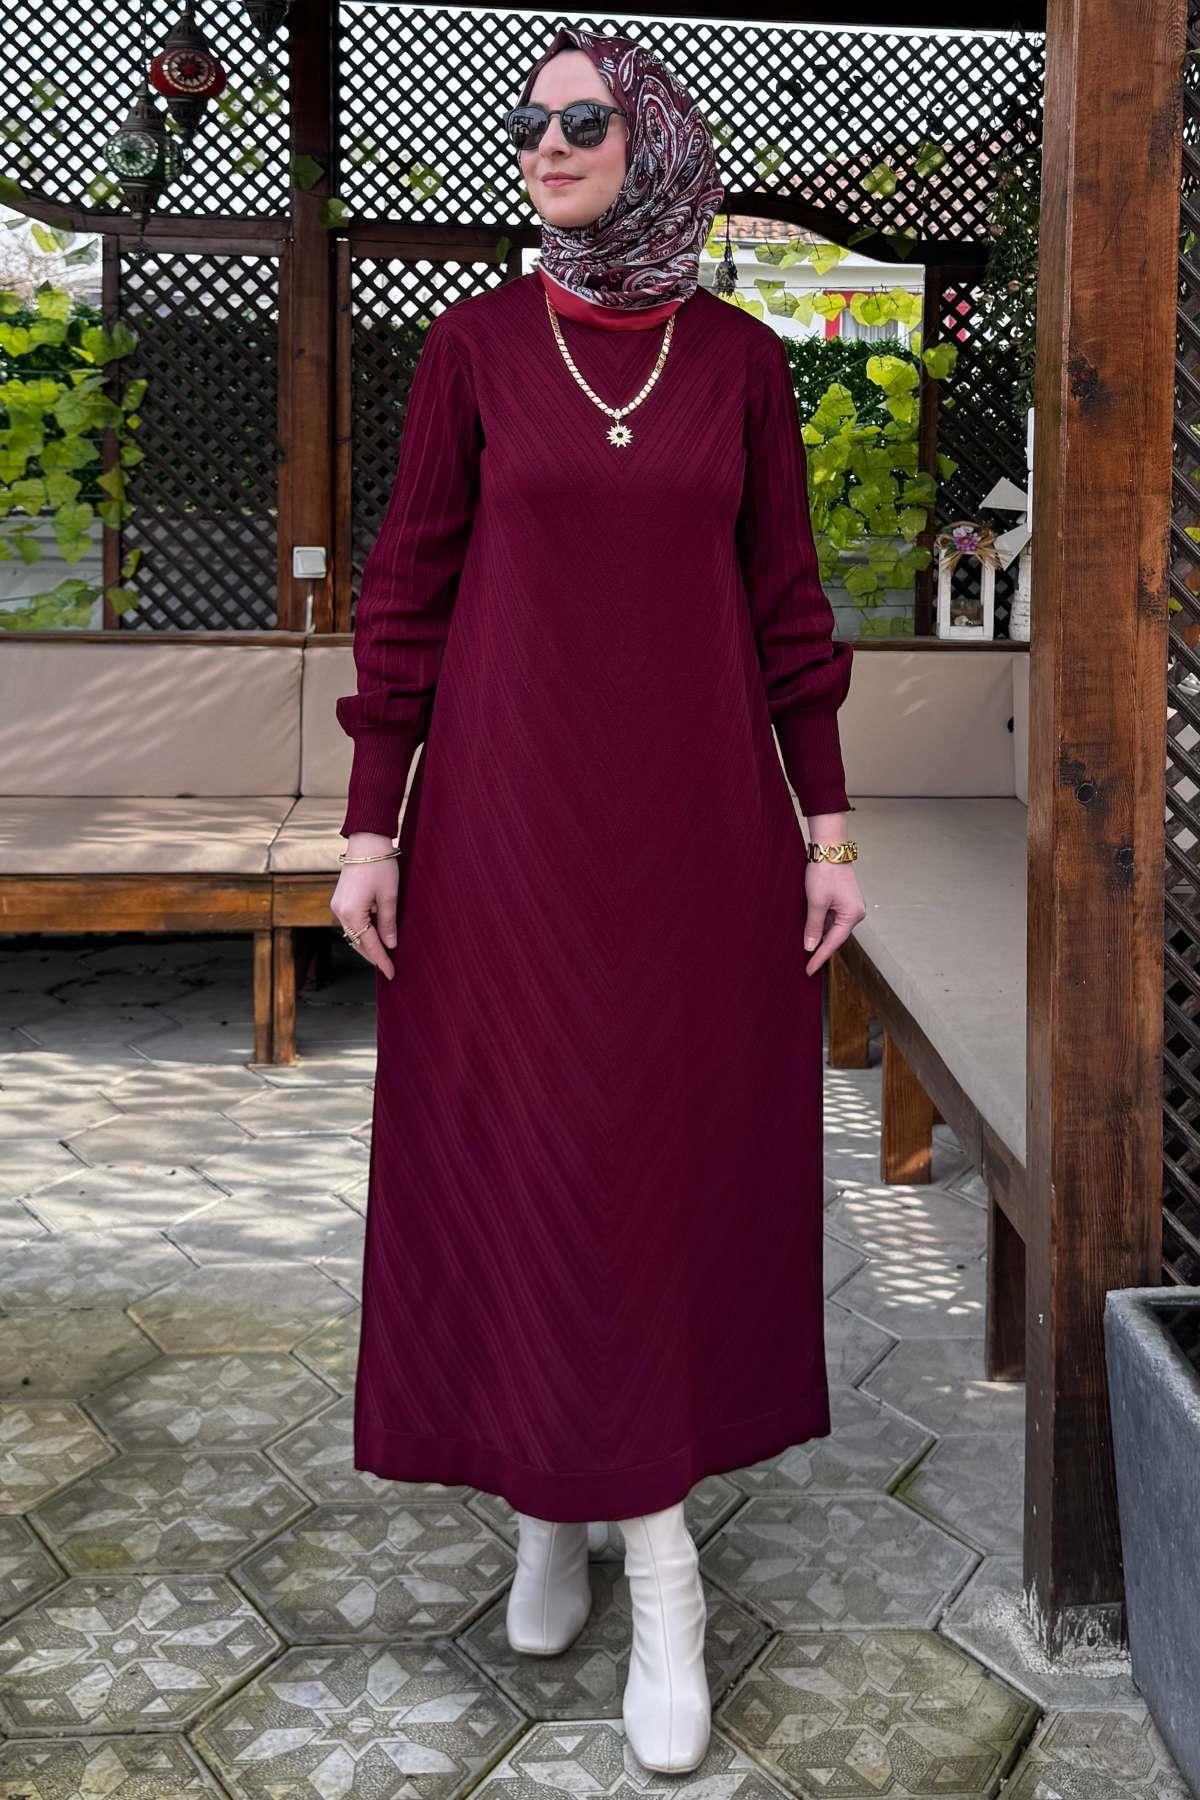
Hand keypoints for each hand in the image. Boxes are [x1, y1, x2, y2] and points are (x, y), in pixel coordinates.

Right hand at [330, 833, 399, 980]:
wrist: (366, 842)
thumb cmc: (380, 866)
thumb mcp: (389, 897)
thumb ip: (388, 923)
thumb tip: (390, 944)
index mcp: (352, 913)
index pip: (369, 945)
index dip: (382, 960)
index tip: (391, 973)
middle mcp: (340, 912)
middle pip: (358, 942)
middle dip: (373, 955)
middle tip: (390, 966)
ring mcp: (337, 906)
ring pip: (354, 933)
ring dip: (368, 943)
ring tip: (386, 952)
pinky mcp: (340, 900)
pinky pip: (352, 922)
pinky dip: (364, 930)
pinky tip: (377, 934)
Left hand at [802, 858, 865, 976]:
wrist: (830, 848)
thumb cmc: (824, 873)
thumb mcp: (816, 903)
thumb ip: (813, 927)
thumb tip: (810, 947)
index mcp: (852, 915)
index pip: (833, 943)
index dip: (820, 957)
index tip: (809, 970)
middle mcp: (855, 912)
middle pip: (835, 936)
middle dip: (820, 948)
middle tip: (806, 964)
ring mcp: (850, 906)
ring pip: (832, 927)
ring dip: (819, 934)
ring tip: (805, 947)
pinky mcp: (844, 900)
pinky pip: (832, 917)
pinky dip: (821, 923)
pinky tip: (810, 928)